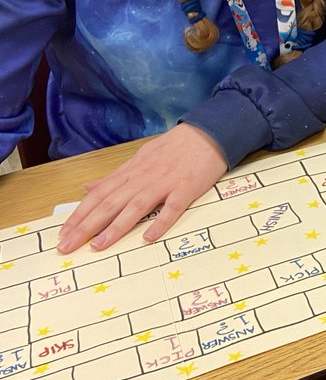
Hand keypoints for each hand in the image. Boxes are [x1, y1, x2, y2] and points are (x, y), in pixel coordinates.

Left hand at [57, 124, 227, 253]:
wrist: (208, 133)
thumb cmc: (175, 147)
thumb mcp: (140, 156)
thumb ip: (115, 175)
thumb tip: (88, 186)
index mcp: (130, 171)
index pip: (98, 195)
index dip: (79, 214)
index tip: (64, 233)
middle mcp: (142, 178)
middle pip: (110, 203)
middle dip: (86, 226)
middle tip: (68, 245)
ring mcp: (165, 183)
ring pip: (135, 207)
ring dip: (115, 227)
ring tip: (98, 245)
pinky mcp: (187, 189)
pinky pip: (172, 208)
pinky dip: (160, 223)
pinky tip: (148, 237)